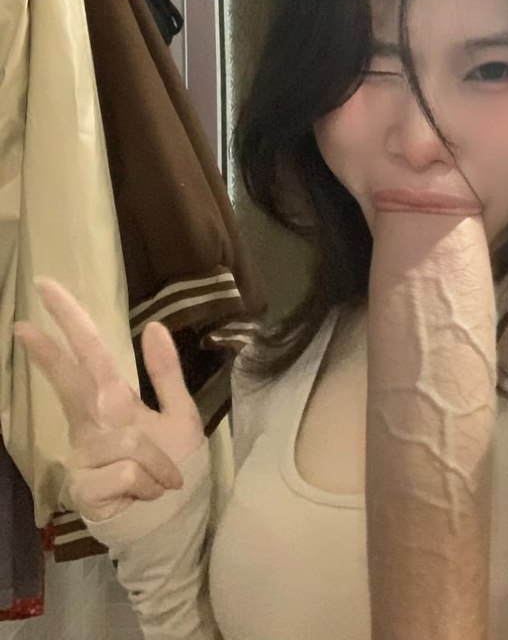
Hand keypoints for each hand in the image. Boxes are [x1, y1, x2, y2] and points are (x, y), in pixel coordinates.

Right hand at [13, 277, 205, 521]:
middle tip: (22, 324)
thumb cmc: (173, 466)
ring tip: (165, 479)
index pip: (90, 354)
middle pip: (71, 381)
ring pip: (124, 439)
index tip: (46, 289)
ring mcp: (83, 456)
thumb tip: (153, 325)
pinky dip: (146, 482)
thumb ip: (166, 373)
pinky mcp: (83, 489)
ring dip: (156, 461)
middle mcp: (91, 424)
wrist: (172, 522)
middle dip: (50, 353)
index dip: (70, 322)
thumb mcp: (180, 414)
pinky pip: (124, 472)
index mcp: (113, 401)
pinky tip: (146, 494)